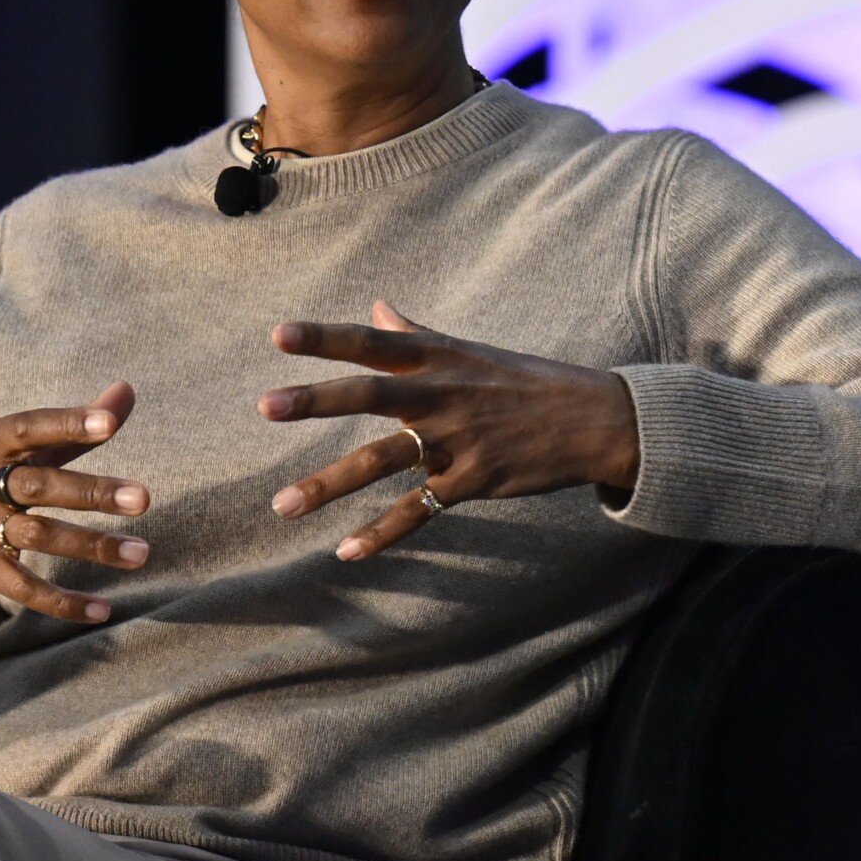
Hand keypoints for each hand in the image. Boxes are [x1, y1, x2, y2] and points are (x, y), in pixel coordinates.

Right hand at [0, 383, 149, 623]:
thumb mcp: (10, 449)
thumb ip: (71, 428)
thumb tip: (128, 390)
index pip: (29, 428)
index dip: (68, 423)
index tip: (109, 423)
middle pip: (41, 486)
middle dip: (91, 492)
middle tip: (144, 499)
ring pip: (41, 537)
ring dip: (92, 546)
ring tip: (141, 554)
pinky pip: (25, 588)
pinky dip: (63, 602)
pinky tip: (102, 610)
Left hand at [259, 300, 640, 559]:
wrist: (594, 420)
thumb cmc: (527, 381)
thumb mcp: (472, 351)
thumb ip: (418, 334)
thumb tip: (379, 308)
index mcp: (439, 359)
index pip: (373, 342)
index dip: (325, 337)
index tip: (277, 335)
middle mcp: (443, 394)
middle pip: (372, 393)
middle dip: (318, 400)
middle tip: (266, 405)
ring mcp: (457, 440)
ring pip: (384, 460)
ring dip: (329, 484)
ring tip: (281, 506)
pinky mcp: (472, 481)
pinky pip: (418, 510)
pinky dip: (382, 534)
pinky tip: (345, 552)